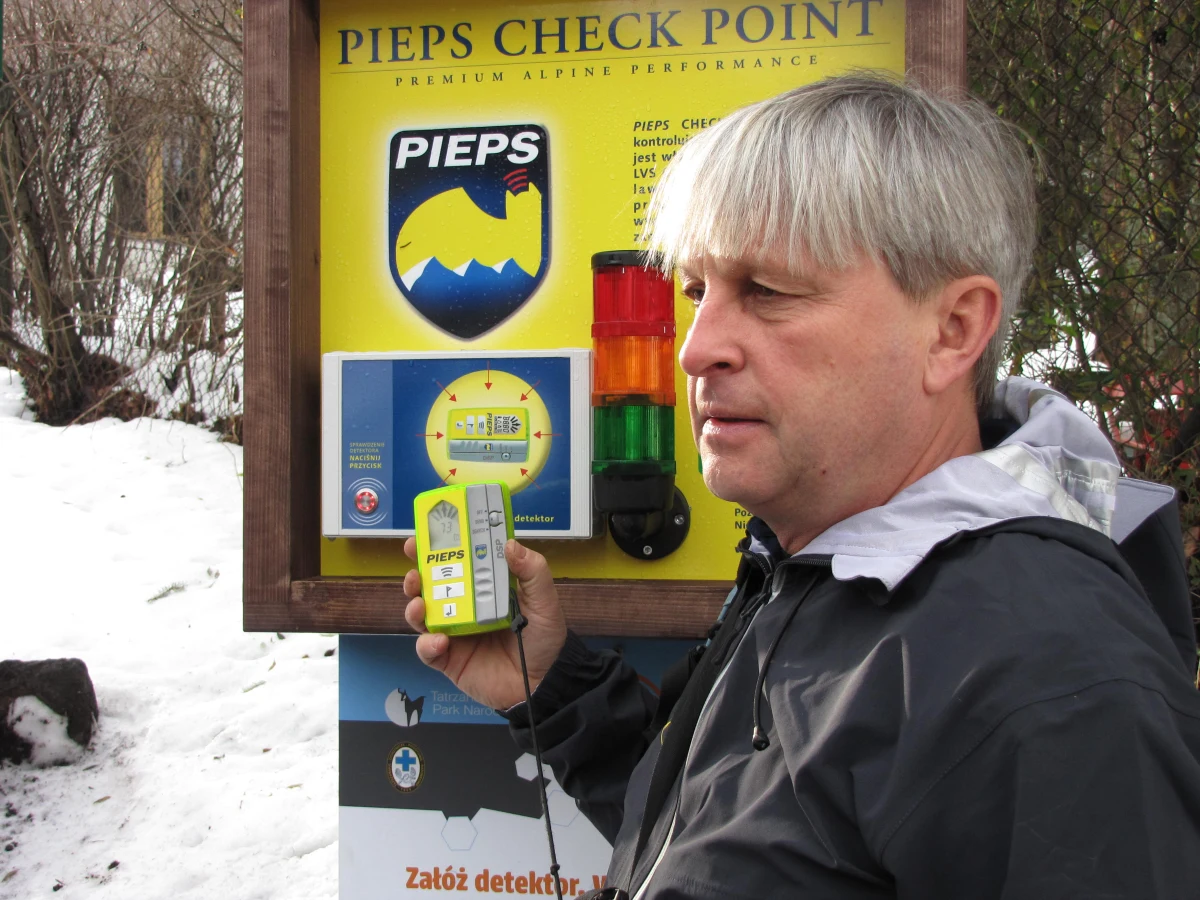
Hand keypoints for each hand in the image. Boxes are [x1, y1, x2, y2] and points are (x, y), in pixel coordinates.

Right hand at [403, 537, 567, 710]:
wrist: (543, 683)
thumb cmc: (543, 638)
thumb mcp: (544, 600)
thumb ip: (532, 571)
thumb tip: (510, 544)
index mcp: (484, 588)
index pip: (457, 563)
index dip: (440, 549)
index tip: (427, 535)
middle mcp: (464, 607)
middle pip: (430, 587)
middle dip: (416, 575)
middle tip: (414, 570)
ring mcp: (454, 633)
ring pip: (422, 616)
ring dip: (414, 607)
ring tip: (419, 604)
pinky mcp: (449, 659)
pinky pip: (427, 650)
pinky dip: (427, 645)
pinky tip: (439, 642)